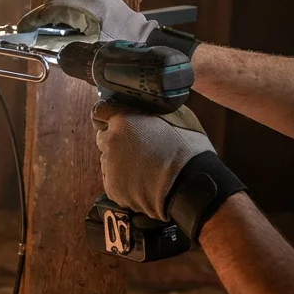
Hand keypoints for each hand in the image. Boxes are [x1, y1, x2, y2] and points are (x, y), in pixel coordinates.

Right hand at [19, 0, 158, 43]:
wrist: (154, 49)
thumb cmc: (124, 56)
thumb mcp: (88, 56)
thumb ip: (63, 49)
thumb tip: (43, 46)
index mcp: (89, 10)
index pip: (52, 10)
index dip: (33, 19)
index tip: (22, 27)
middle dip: (43, 13)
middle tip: (31, 28)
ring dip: (56, 12)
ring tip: (48, 29)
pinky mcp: (110, 2)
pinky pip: (82, 2)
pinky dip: (70, 12)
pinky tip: (69, 27)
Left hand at [91, 102, 213, 221]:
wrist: (193, 184)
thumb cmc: (189, 148)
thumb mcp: (175, 114)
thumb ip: (150, 109)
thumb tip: (145, 106)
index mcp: (123, 119)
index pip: (101, 111)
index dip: (108, 116)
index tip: (114, 121)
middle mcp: (110, 141)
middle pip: (104, 137)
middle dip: (117, 141)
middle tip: (140, 149)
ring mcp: (109, 165)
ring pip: (109, 161)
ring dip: (122, 162)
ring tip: (147, 168)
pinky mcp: (112, 188)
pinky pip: (114, 181)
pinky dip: (125, 182)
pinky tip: (144, 182)